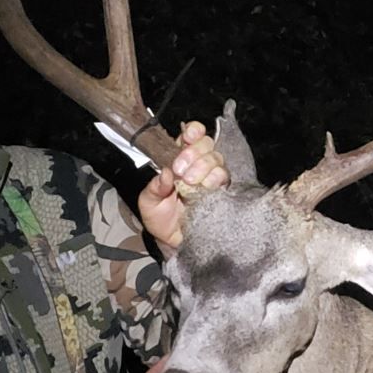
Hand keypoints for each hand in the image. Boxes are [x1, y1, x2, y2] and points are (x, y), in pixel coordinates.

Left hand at [138, 121, 228, 252]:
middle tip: (181, 170)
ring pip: (217, 159)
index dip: (193, 131)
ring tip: (190, 182)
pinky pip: (224, 178)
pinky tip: (206, 187)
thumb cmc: (159, 218)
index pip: (191, 134)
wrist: (171, 241)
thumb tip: (166, 173)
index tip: (187, 137)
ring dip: (204, 167)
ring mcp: (210, 177)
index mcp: (178, 159)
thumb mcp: (148, 202)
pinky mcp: (220, 192)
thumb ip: (154, 186)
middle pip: (206, 143)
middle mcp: (197, 164)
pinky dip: (216, 178)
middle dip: (194, 152)